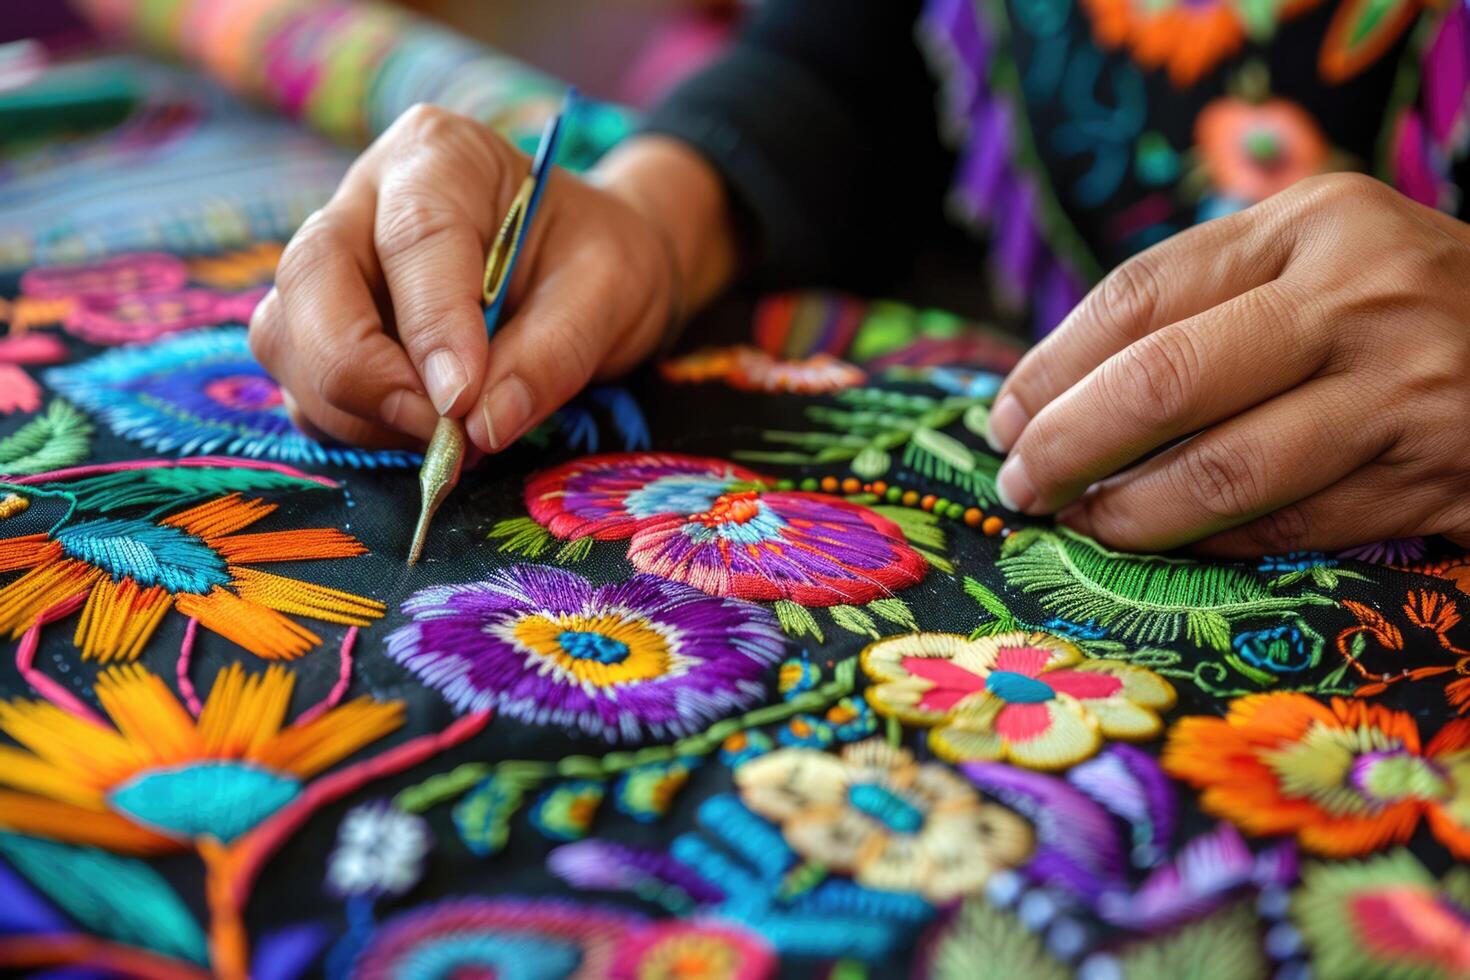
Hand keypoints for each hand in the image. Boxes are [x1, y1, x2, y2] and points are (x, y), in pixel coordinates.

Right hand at [250, 105, 734, 453]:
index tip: (462, 401)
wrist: (585, 269)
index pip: (412, 237)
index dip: (432, 325)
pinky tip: (421, 430)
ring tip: (447, 435)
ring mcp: (332, 265)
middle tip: (442, 433)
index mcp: (440, 157)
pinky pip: (303, 385)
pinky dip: (353, 425)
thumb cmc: (595, 261)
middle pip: (311, 281)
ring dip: (355, 409)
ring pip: (288, 338)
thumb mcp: (609, 291)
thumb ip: (553, 354)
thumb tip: (480, 427)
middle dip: (365, 374)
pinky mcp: (321, 328)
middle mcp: (364, 200)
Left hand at [986, 173, 1469, 555]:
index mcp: (1314, 225)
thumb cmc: (1401, 304)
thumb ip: (1202, 300)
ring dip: (1125, 511)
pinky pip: (1288, 527)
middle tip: (1020, 481)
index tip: (1004, 416)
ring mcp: (1408, 396)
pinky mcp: (1438, 485)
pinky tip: (1165, 542)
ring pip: (1222, 472)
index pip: (1139, 296)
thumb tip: (1048, 389)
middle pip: (1163, 382)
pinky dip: (1209, 541)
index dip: (1050, 367)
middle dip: (1065, 443)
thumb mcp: (1314, 257)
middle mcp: (1362, 299)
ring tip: (1077, 519)